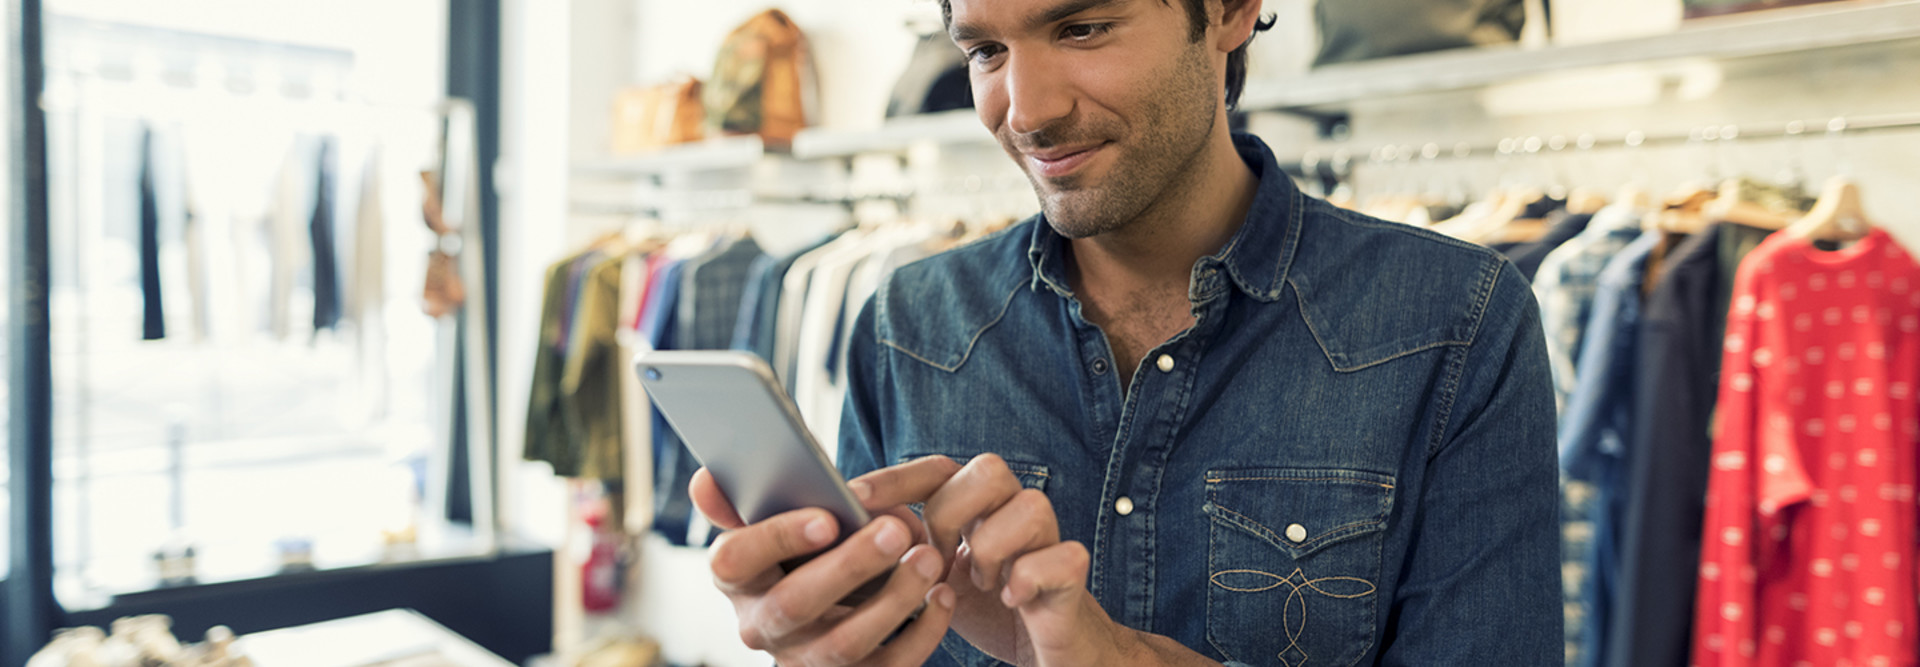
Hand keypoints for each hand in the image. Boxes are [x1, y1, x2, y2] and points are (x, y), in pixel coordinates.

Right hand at [690, 467, 954, 665]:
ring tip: (930, 559)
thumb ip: (745, 498)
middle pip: (795, 602)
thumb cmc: (806, 549)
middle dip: (849, 566)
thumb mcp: (775, 522)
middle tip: (896, 531)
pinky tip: (943, 597)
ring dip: (893, 600)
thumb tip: (707, 479)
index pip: (734, 560)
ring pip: (845, 642)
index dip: (777, 539)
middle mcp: (762, 626)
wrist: (836, 605)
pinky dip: (922, 634)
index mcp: (736, 578)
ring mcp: (805, 660)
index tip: (826, 517)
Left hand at [849, 454, 1150, 666]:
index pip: (940, 469)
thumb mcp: (934, 580)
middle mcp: (1016, 515)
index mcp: (979, 510)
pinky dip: (1029, 578)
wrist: (1054, 655)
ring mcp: (1049, 543)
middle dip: (951, 513)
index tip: (855, 499)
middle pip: (990, 469)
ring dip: (991, 548)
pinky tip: (1010, 600)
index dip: (899, 478)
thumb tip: (852, 522)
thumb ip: (903, 550)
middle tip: (936, 558)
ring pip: (1032, 505)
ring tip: (980, 584)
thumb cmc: (990, 612)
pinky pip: (1063, 556)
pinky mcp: (1073, 578)